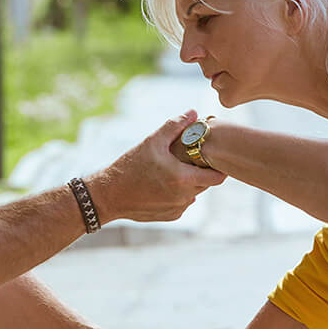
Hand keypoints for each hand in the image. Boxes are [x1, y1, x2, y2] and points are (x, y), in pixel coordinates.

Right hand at [87, 111, 223, 223]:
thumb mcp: (152, 141)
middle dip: (202, 170)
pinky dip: (178, 192)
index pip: (217, 176)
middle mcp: (184, 197)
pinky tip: (163, 183)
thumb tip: (193, 113)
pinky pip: (183, 202)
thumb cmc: (130, 166)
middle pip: (206, 183)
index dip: (218, 165)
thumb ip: (175, 126)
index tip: (212, 155)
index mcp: (183, 178)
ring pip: (194, 192)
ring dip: (189, 181)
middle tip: (191, 157)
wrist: (109, 195)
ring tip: (174, 168)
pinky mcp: (170, 216)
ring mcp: (178, 208)